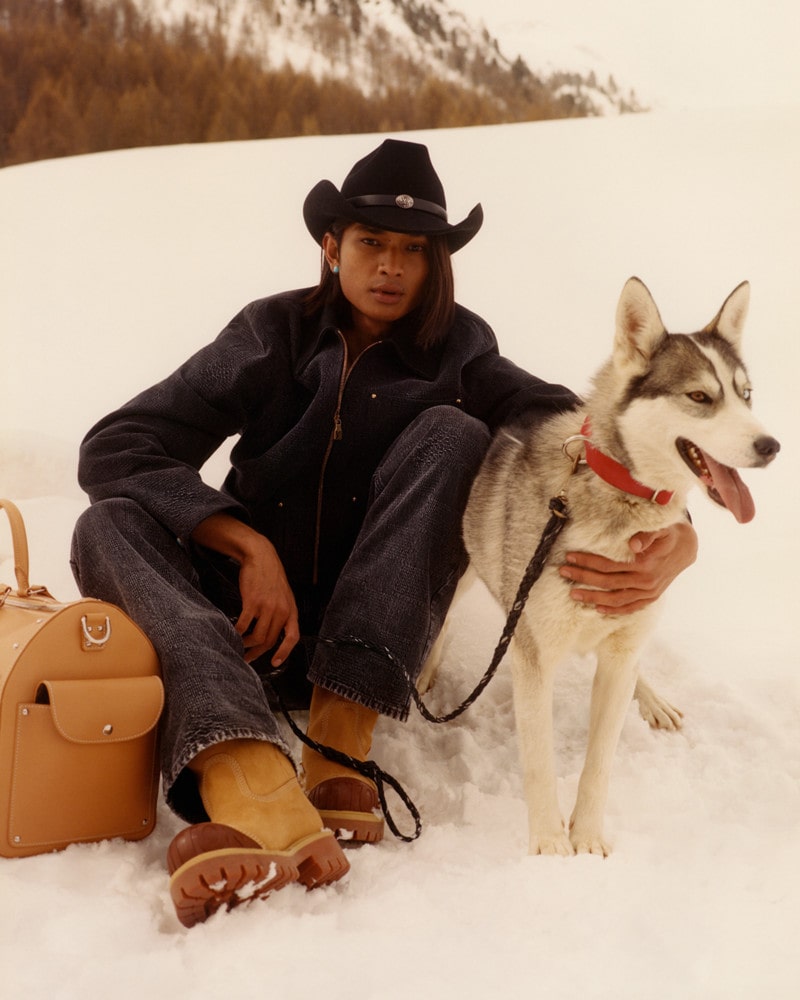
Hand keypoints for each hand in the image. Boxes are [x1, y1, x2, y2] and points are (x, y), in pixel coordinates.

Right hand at [235, 540, 299, 665]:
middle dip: (258, 653)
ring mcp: (267, 607)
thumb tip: (274, 631)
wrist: (261, 556)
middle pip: (270, 640)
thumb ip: (281, 613)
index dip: (284, 652)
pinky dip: (237, 632)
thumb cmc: (270, 576)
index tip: (275, 662)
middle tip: (247, 658)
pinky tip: (233, 631)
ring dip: (246, 644)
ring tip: (239, 644)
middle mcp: (281, 611)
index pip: (293, 637)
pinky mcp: (253, 602)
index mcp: (291, 610)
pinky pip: (244, 624)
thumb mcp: (283, 595)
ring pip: (257, 637)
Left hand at [559, 520, 697, 614]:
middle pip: (608, 582)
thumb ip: (647, 534)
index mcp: (646, 563)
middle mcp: (646, 581)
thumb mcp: (659, 528)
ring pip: (616, 599)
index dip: (588, 561)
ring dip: (593, 598)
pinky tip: (598, 609)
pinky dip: (614, 610)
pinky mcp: (651, 598)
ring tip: (573, 594)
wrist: (686, 547)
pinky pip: (630, 608)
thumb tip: (633, 545)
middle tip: (563, 572)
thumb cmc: (666, 533)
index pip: (609, 564)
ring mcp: (649, 592)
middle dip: (583, 578)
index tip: (570, 557)